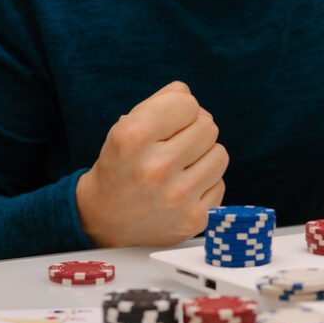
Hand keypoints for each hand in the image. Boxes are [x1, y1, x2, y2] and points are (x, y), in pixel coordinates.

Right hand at [76, 81, 228, 247]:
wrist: (103, 220)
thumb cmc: (122, 164)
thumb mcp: (127, 127)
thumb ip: (164, 102)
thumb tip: (200, 107)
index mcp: (133, 137)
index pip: (187, 103)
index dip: (178, 110)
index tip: (165, 125)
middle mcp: (155, 167)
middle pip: (208, 127)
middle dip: (193, 132)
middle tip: (172, 148)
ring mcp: (177, 196)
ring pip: (219, 154)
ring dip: (203, 157)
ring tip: (180, 168)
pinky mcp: (194, 219)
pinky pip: (220, 183)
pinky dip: (205, 184)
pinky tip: (182, 190)